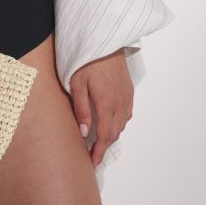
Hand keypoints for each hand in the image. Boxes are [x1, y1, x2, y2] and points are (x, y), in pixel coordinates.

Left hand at [69, 48, 133, 167]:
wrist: (105, 40)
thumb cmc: (87, 59)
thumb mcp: (77, 83)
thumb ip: (81, 108)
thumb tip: (84, 132)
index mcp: (107, 103)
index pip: (105, 136)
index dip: (99, 153)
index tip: (92, 164)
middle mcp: (120, 103)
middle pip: (114, 133)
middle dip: (104, 147)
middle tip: (92, 156)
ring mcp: (127, 96)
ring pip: (121, 125)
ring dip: (111, 135)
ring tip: (98, 142)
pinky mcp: (128, 90)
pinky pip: (126, 114)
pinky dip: (118, 123)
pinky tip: (109, 122)